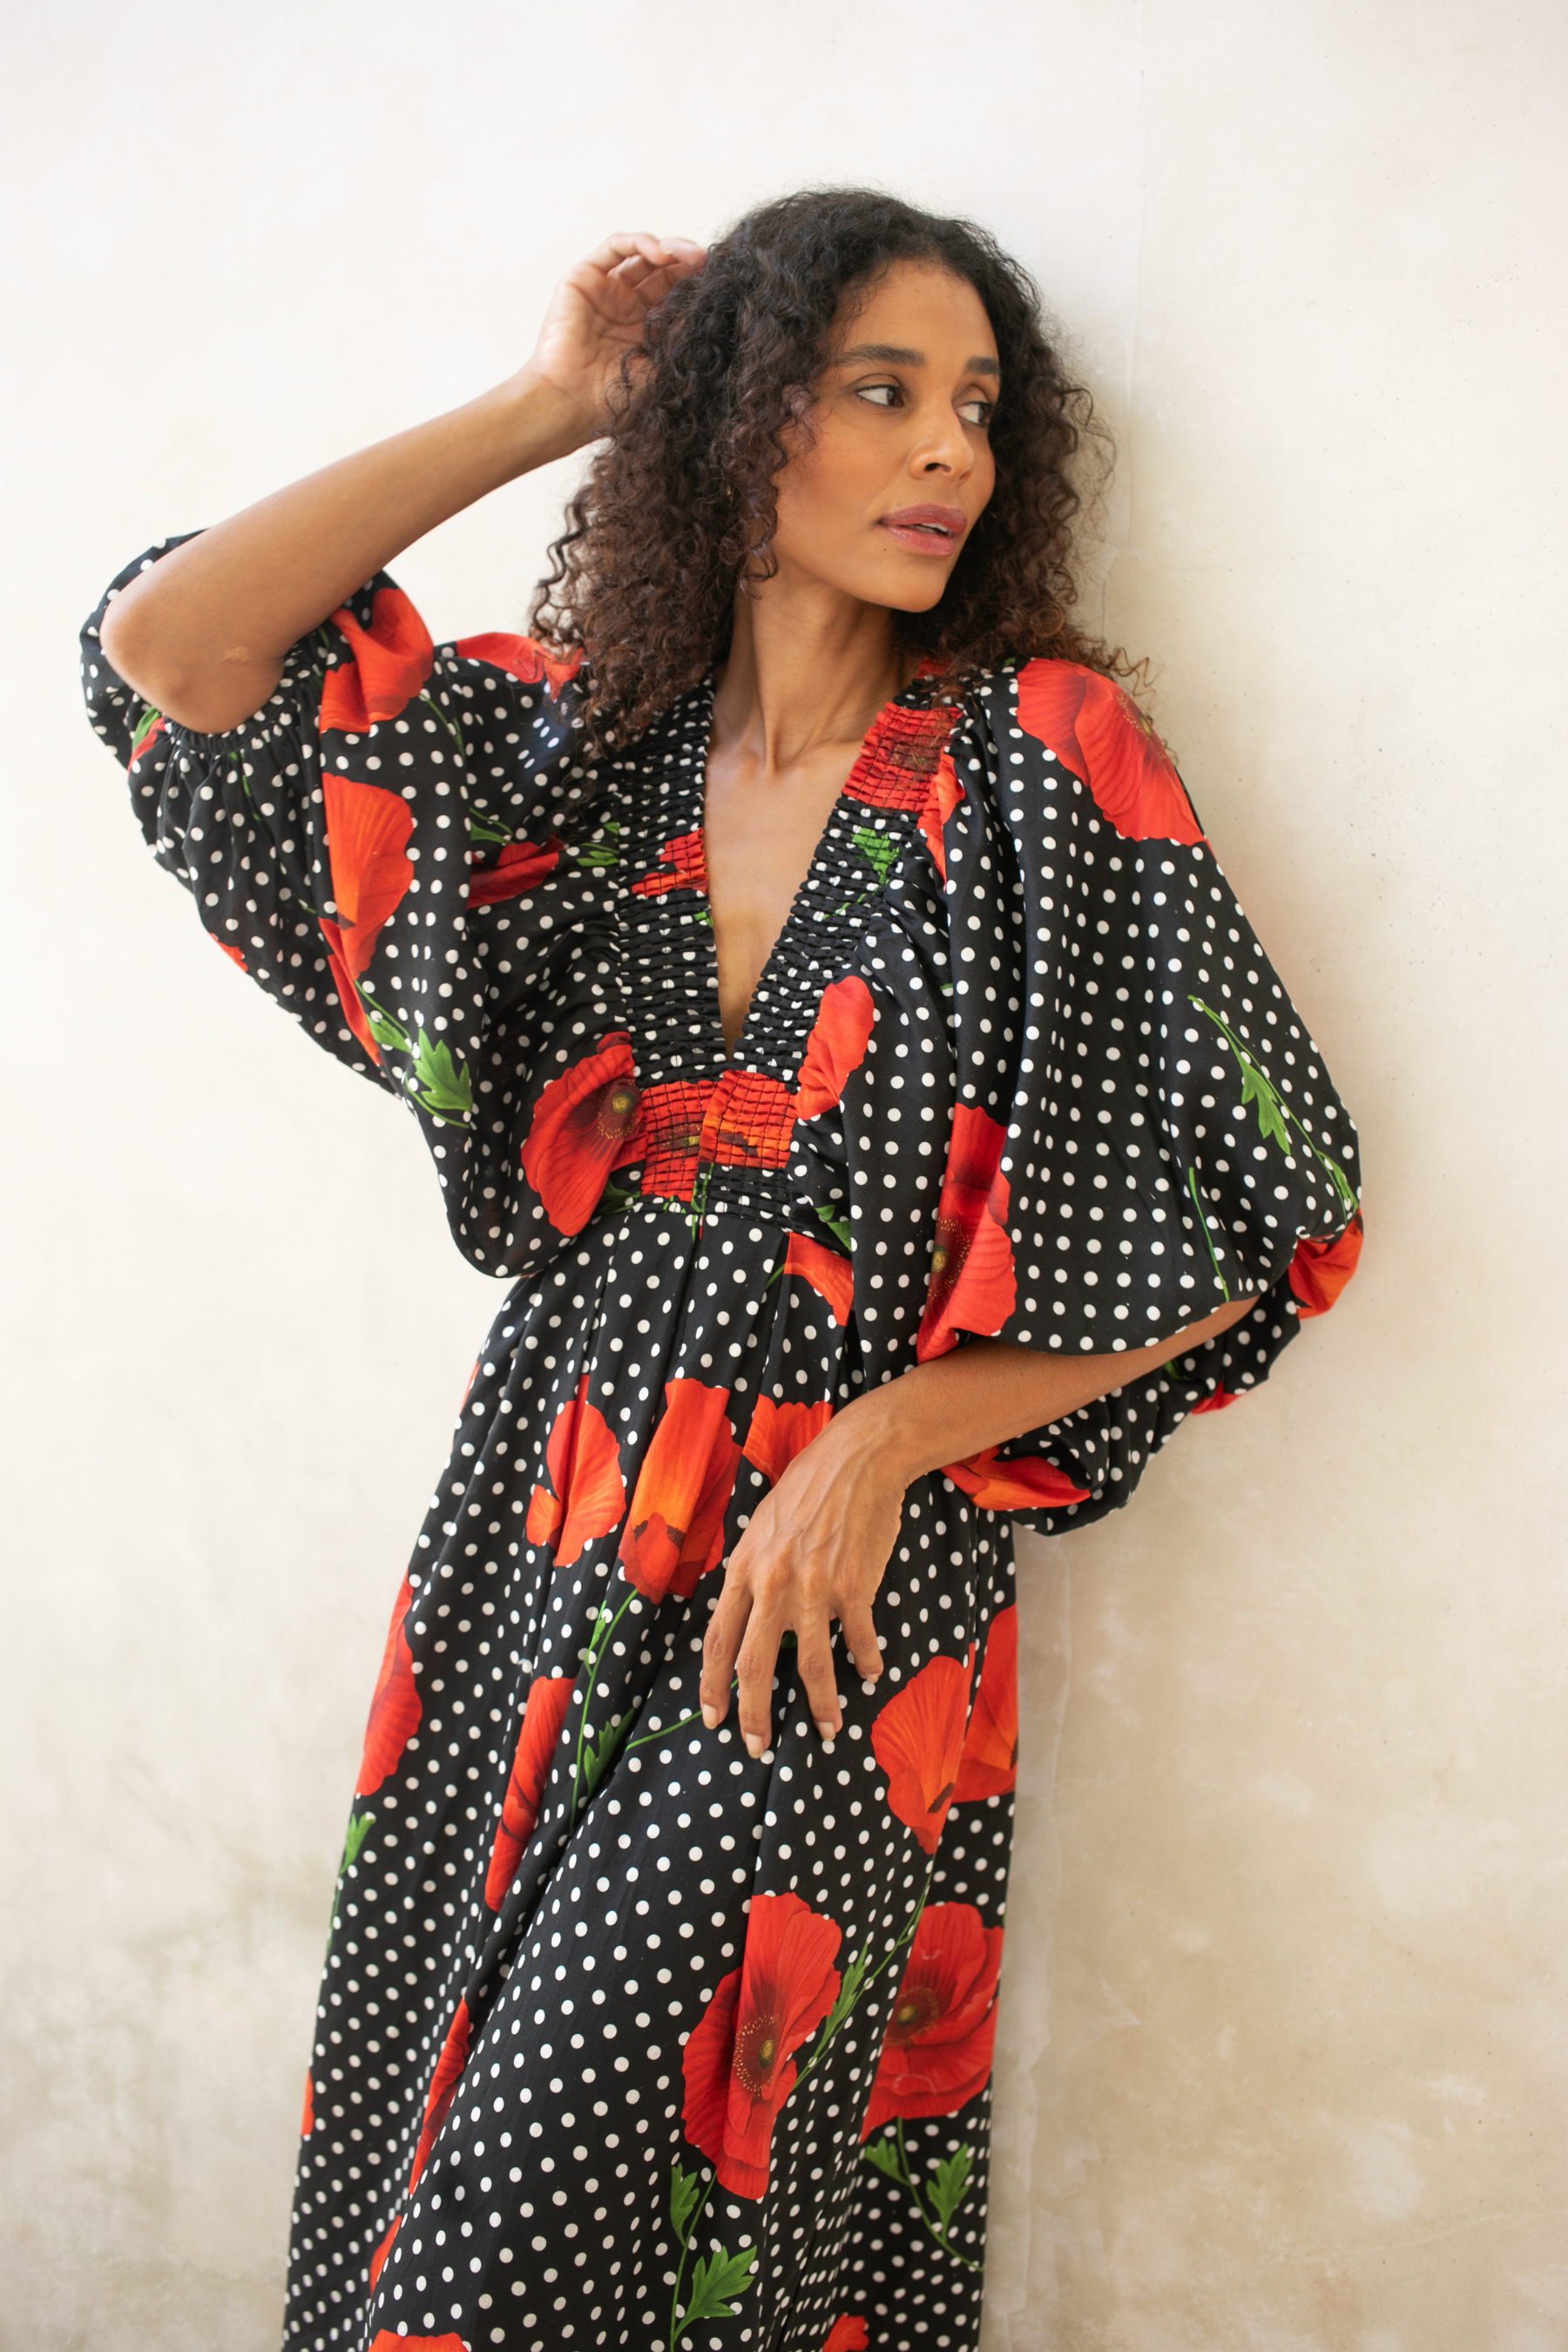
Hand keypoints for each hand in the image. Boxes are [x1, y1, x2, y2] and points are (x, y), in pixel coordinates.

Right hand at [521, 231, 705, 444]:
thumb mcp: (663, 367)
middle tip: (710, 266)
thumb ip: (683, 336)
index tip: (721, 286)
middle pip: (663, 272)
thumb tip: (712, 308)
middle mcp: (625, 307)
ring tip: (691, 257)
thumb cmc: (614, 400)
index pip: (676, 296)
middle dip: (688, 265)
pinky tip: (661, 255)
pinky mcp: (583, 278)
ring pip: (642, 255)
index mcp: (645, 331)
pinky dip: (640, 243)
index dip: (697, 286)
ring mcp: (605, 291)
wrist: (571, 404)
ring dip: (670, 250)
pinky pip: (615, 247)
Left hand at [699, 1414, 900, 1755]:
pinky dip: (865, 1661)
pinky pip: (857, 1639)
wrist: (857, 1459)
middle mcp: (773, 1583)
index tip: (714, 1717)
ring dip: (820, 1705)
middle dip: (753, 1714)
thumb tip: (745, 1616)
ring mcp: (814, 1588)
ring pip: (810, 1665)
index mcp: (744, 1569)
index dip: (713, 1685)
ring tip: (827, 1730)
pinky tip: (869, 1672)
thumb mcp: (762, 1529)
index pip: (718, 1640)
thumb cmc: (807, 1489)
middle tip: (757, 1745)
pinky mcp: (855, 1587)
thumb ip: (751, 1574)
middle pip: (754, 1665)